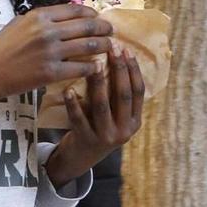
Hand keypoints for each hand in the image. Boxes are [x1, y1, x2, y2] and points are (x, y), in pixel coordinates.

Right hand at [0, 3, 111, 121]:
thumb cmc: (2, 47)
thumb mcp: (19, 23)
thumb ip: (42, 19)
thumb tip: (67, 15)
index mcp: (39, 16)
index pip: (75, 10)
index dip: (92, 13)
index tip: (98, 17)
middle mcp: (47, 31)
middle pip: (87, 26)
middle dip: (104, 28)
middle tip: (111, 31)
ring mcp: (51, 52)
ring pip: (88, 46)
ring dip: (104, 46)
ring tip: (110, 47)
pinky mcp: (51, 72)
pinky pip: (81, 68)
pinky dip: (93, 67)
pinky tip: (98, 67)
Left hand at [44, 49, 145, 185]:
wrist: (81, 157)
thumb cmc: (99, 126)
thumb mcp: (115, 115)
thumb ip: (118, 95)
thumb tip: (118, 56)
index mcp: (135, 121)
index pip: (139, 91)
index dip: (134, 69)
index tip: (126, 49)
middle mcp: (124, 130)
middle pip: (124, 95)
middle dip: (119, 70)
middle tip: (112, 48)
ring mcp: (106, 136)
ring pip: (103, 106)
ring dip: (99, 83)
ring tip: (94, 64)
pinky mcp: (86, 140)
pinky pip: (79, 119)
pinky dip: (73, 104)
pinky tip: (68, 90)